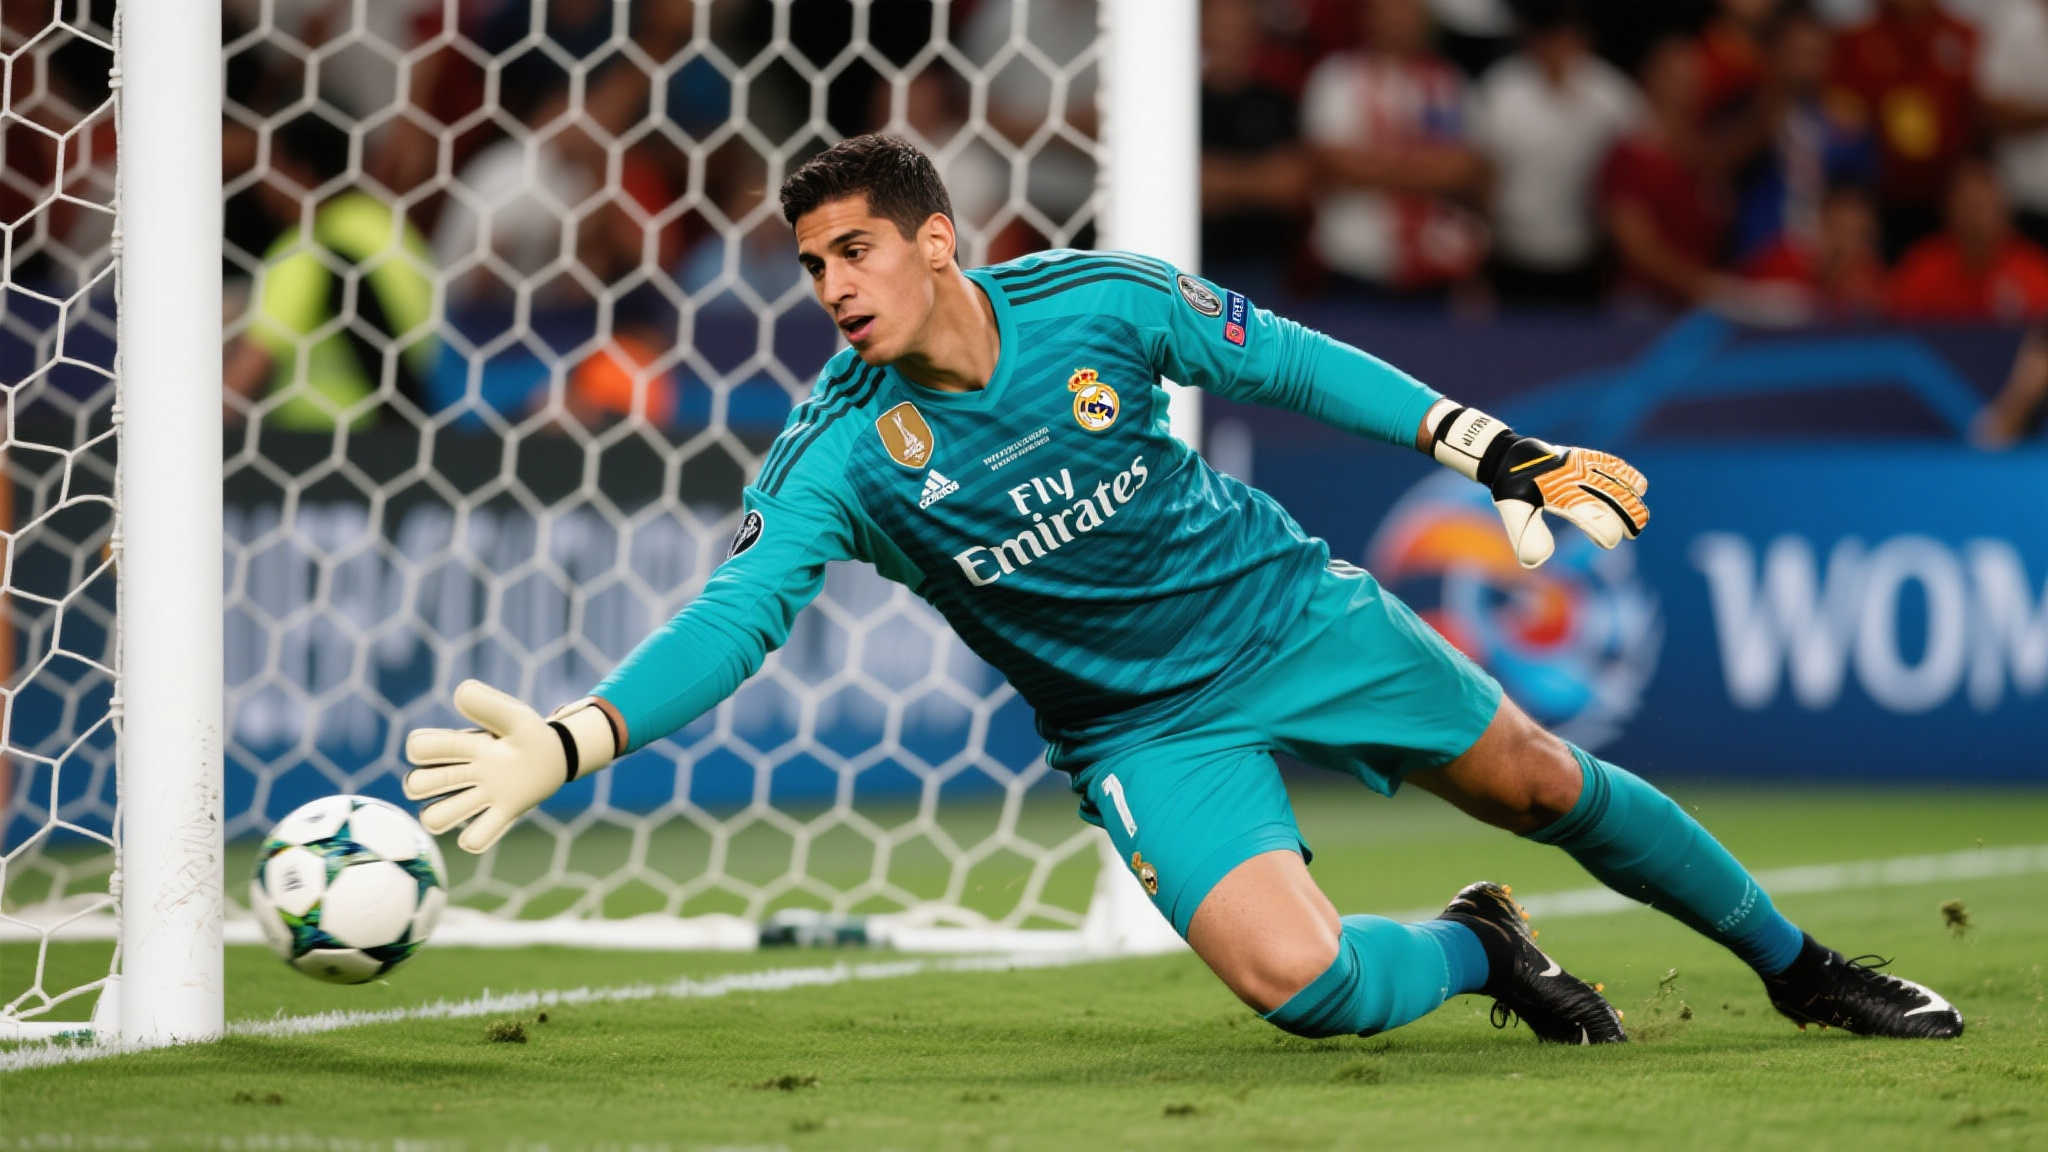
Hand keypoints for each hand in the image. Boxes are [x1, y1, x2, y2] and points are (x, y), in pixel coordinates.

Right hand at [403, 680, 618, 852]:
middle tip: (469, 771)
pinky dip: (479, 835)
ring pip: (433, 820)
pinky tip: (499, 814)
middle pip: (413, 786)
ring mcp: (478, 800)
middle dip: (432, 781)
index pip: (417, 748)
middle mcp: (461, 776)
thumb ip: (488, 703)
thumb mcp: (514, 715)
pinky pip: (472, 841)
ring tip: (480, 797)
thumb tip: (459, 693)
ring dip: (450, 812)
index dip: (428, 747)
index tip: (466, 742)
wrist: (557, 757)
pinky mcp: (500, 817)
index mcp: (461, 748)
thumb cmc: (528, 733)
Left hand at [1423, 401, 1649, 568]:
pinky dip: (1626, 473)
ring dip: (1630, 499)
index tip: (1609, 542)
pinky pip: (1610, 463)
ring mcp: (1580, 463)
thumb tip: (1538, 560)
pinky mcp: (1583, 455)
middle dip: (1625, 516)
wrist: (1508, 455)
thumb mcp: (1513, 512)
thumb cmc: (1512, 488)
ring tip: (1641, 518)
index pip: (1587, 512)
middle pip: (1609, 498)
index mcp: (1555, 491)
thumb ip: (1527, 535)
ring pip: (1615, 481)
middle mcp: (1571, 476)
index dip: (1603, 528)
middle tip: (1633, 533)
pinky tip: (1640, 486)